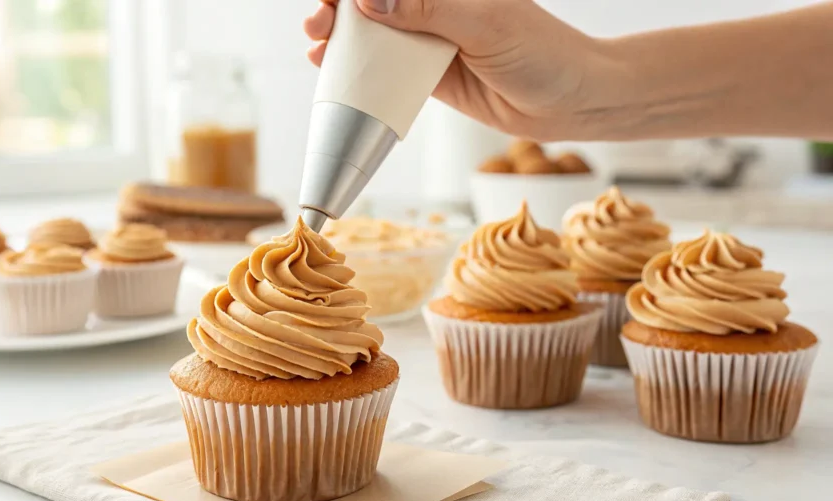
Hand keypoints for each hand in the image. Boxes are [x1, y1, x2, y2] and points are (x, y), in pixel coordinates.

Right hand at [304, 0, 612, 140]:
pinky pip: (382, 69)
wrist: (570, 103)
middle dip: (337, 8)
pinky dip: (355, 70)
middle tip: (320, 22)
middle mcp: (435, 5)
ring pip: (371, 33)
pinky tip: (331, 69)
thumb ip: (427, 7)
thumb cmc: (543, 52)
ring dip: (339, 39)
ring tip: (317, 46)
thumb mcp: (484, 22)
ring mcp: (428, 37)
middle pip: (372, 2)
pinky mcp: (426, 73)